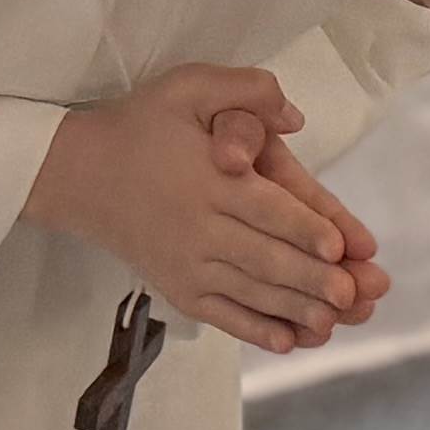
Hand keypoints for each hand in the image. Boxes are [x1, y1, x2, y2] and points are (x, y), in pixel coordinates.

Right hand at [26, 63, 391, 356]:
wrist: (78, 174)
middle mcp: (198, 228)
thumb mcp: (187, 87)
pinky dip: (255, 330)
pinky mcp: (177, 289)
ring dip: (295, 309)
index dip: (303, 227)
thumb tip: (294, 118)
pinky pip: (220, 316)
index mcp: (208, 181)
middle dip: (311, 277)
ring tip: (336, 321)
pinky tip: (288, 342)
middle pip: (264, 257)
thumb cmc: (141, 126)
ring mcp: (186, 265)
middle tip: (352, 293)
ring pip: (249, 292)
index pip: (264, 208)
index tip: (339, 245)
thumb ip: (244, 90)